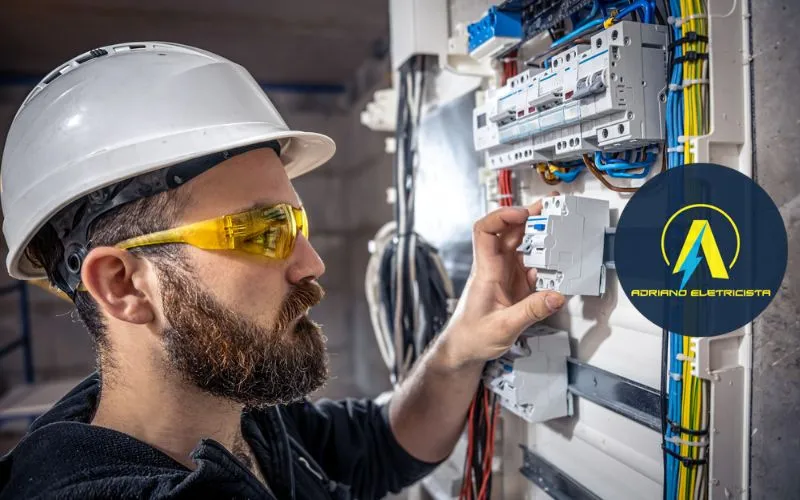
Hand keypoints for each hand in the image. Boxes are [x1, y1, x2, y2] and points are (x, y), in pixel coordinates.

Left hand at [438, 194, 564, 367]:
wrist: (464, 348)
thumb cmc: (472, 336)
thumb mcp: (503, 328)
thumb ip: (531, 311)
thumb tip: (556, 296)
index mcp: (486, 271)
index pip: (485, 231)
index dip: (503, 216)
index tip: (524, 213)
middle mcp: (494, 268)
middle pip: (508, 231)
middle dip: (529, 217)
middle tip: (551, 209)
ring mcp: (504, 274)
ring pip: (521, 245)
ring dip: (538, 236)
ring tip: (557, 228)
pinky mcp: (513, 284)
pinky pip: (530, 264)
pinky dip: (543, 260)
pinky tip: (554, 262)